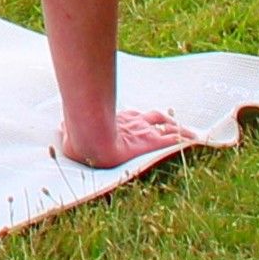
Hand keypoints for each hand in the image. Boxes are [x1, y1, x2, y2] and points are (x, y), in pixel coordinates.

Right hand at [58, 107, 194, 169]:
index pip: (134, 118)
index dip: (142, 120)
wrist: (89, 141)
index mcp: (116, 122)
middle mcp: (133, 124)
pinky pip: (173, 140)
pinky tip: (199, 140)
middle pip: (153, 117)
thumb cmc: (80, 137)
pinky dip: (187, 139)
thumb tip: (59, 124)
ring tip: (192, 133)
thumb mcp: (72, 133)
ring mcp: (144, 132)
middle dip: (163, 120)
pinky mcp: (151, 142)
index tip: (146, 121)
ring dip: (179, 130)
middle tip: (172, 123)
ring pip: (167, 127)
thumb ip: (68, 128)